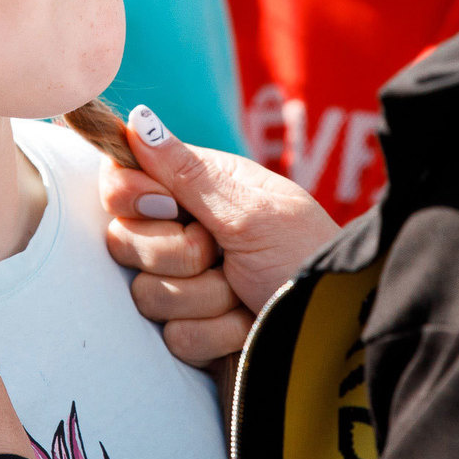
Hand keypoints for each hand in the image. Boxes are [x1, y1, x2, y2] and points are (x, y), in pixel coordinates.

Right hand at [106, 106, 342, 359]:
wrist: (336, 336)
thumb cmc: (305, 259)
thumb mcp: (251, 212)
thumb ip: (187, 173)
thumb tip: (139, 120)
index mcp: (201, 189)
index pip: (123, 181)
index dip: (130, 195)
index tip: (168, 207)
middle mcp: (186, 232)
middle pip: (124, 240)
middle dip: (178, 254)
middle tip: (222, 254)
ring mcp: (187, 286)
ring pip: (147, 294)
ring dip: (206, 299)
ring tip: (245, 294)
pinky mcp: (194, 332)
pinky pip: (174, 338)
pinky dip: (217, 334)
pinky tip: (247, 327)